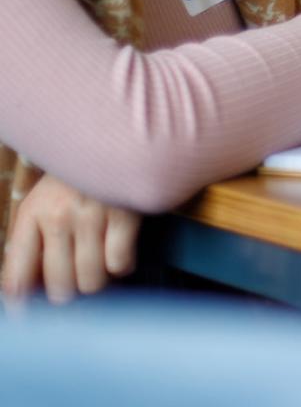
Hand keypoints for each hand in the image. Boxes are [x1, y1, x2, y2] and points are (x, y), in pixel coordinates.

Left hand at [1, 175, 138, 304]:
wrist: (116, 140)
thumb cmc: (75, 182)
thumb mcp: (42, 204)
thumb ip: (30, 245)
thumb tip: (23, 296)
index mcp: (32, 215)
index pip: (17, 278)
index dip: (22, 307)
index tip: (28, 317)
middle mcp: (59, 217)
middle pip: (60, 288)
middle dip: (68, 294)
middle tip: (74, 284)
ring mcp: (93, 217)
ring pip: (92, 281)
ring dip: (97, 281)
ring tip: (97, 266)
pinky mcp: (126, 215)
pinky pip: (121, 264)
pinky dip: (122, 266)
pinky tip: (118, 251)